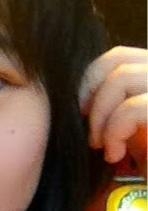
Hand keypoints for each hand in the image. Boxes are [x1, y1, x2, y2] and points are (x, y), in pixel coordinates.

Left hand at [79, 46, 146, 178]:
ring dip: (100, 115)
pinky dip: (114, 131)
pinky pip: (132, 109)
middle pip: (119, 58)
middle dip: (90, 92)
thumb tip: (78, 91)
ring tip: (100, 144)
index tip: (80, 110)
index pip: (119, 55)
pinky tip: (114, 154)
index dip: (90, 79)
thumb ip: (112, 100)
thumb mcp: (128, 124)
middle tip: (83, 122)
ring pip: (122, 78)